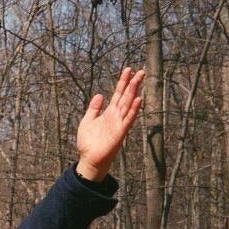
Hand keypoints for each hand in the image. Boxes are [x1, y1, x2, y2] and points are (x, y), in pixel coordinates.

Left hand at [75, 67, 144, 181]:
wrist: (89, 158)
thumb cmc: (89, 142)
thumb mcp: (88, 121)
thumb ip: (94, 109)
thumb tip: (100, 95)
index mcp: (109, 113)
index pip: (118, 94)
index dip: (123, 82)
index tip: (128, 70)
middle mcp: (116, 116)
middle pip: (126, 97)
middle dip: (133, 84)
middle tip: (140, 71)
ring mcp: (119, 124)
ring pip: (128, 105)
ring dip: (134, 93)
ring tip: (138, 80)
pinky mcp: (120, 132)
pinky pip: (128, 119)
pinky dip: (134, 110)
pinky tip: (138, 100)